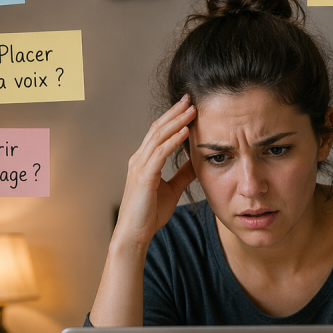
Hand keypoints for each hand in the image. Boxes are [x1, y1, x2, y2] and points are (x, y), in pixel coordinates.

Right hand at [114, 95, 196, 247]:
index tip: (189, 106)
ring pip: (158, 137)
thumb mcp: (172, 189)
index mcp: (145, 161)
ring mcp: (140, 167)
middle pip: (158, 128)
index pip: (159, 133)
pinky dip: (173, 140)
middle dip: (175, 112)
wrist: (135, 234)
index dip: (173, 118)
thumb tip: (197, 161)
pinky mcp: (144, 177)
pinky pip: (160, 153)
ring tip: (192, 110)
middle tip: (190, 98)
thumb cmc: (150, 215)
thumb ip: (182, 174)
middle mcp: (139, 159)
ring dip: (177, 121)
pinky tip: (185, 131)